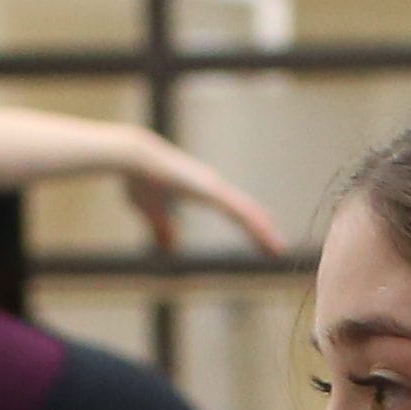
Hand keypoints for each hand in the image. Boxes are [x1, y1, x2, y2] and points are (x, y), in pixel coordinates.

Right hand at [132, 147, 290, 254]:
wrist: (132, 159)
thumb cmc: (138, 179)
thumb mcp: (151, 212)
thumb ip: (162, 228)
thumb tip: (168, 248)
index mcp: (201, 191)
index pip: (232, 212)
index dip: (247, 226)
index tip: (260, 241)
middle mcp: (212, 187)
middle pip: (244, 212)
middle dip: (261, 230)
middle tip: (277, 249)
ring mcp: (213, 187)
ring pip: (245, 212)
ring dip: (262, 232)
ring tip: (277, 250)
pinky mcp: (210, 190)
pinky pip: (237, 210)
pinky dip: (252, 224)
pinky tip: (264, 235)